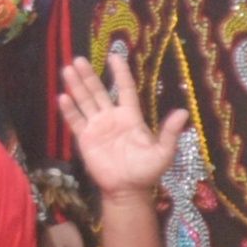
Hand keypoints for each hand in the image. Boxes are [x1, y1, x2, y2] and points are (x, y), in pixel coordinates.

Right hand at [57, 53, 187, 199]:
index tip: (114, 56)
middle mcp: (112, 117)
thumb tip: (184, 112)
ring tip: (67, 70)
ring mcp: (97, 126)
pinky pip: (76, 121)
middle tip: (78, 59)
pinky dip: (69, 110)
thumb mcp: (163, 152)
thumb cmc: (146, 171)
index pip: (125, 89)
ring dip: (76, 86)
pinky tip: (63, 97)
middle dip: (89, 75)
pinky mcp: (85, 138)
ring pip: (85, 101)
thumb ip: (169, 132)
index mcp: (130, 116)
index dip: (120, 73)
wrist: (127, 190)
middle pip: (99, 91)